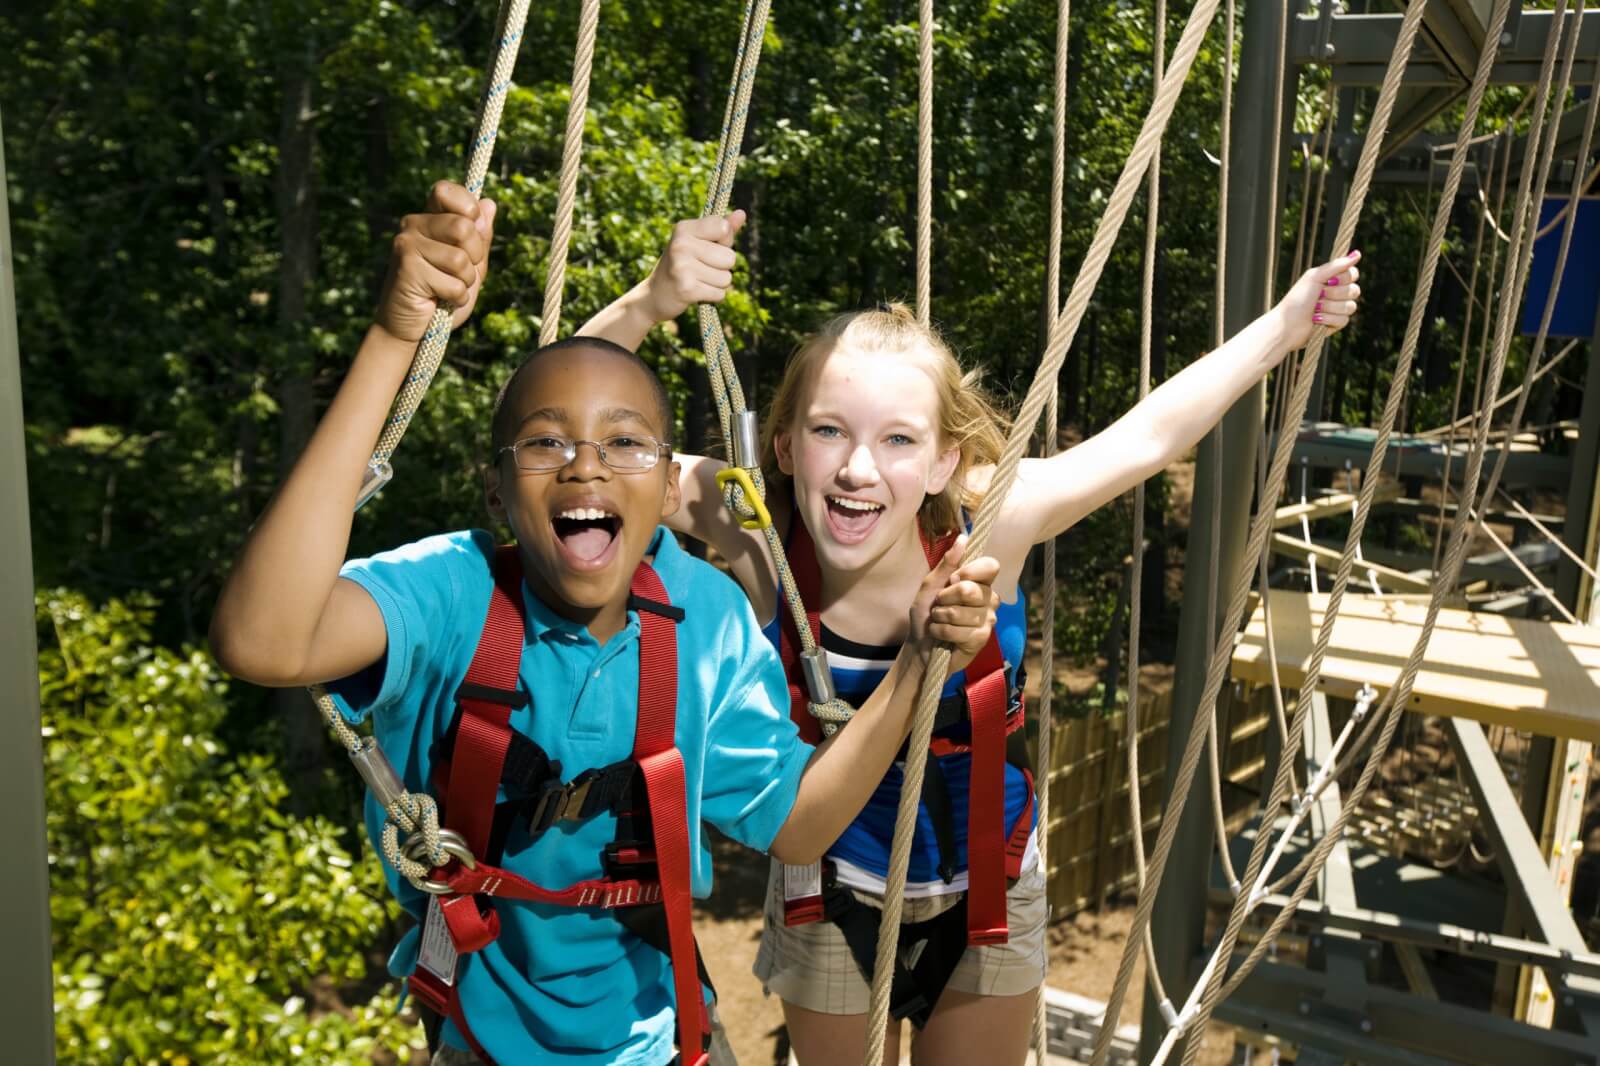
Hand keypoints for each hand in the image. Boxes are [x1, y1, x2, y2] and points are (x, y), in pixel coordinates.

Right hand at [376, 181, 495, 342]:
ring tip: (449, 288)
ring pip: (460, 258)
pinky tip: (440, 300)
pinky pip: (453, 283)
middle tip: (462, 273)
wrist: (412, 328)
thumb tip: (489, 203)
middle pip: (464, 227)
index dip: (469, 209)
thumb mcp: (471, 265)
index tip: (473, 230)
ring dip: (465, 282)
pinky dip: (457, 298)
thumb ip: (480, 238)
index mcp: (429, 218)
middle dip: (475, 257)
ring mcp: (406, 244)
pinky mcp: (406, 268)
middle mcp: (413, 224)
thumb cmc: (443, 294)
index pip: (446, 191)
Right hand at [640, 210, 745, 321]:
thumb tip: (742, 213)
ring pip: (726, 278)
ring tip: (698, 280)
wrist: (654, 295)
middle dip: (722, 267)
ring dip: (717, 283)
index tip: (708, 246)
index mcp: (684, 228)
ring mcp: (683, 267)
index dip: (724, 241)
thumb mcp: (698, 242)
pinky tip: (697, 292)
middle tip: (700, 268)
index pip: (724, 228)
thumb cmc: (682, 264)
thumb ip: (721, 229)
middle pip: (730, 257)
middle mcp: (682, 245)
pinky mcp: (687, 289)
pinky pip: (720, 294)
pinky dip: (713, 296)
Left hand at [909, 535, 1001, 675]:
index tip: (953, 579)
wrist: (919, 646)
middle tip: (939, 605)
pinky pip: (959, 631)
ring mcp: (988, 620)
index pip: (991, 566)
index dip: (970, 571)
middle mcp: (989, 599)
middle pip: (971, 589)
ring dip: (940, 617)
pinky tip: (942, 635)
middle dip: (944, 598)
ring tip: (940, 621)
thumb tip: (962, 538)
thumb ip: (946, 564)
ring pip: (961, 612)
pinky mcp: (982, 639)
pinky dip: (942, 631)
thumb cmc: (926, 614)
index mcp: (979, 582)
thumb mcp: (930, 586)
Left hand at [1274, 251, 1361, 350]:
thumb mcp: (1315, 277)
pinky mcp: (1337, 323)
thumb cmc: (1297, 299)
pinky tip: (1316, 319)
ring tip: (1315, 309)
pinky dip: (1328, 319)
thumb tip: (1358, 253)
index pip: (1353, 274)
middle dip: (1334, 294)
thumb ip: (1336, 265)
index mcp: (1332, 279)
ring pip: (1351, 306)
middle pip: (1355, 290)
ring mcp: (1338, 308)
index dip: (1345, 278)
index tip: (1329, 281)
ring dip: (1330, 307)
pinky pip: (1344, 320)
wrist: (1287, 324)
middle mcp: (1337, 292)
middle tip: (1318, 295)